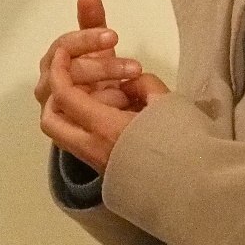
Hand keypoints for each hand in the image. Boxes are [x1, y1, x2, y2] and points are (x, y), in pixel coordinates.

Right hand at [35, 0, 141, 111]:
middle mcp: (47, 82)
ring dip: (103, 92)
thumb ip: (92, 21)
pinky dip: (100, 112)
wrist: (92, 112)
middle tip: (134, 67)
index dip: (88, 39)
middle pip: (70, 71)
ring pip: (73, 97)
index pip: (65, 45)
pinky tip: (121, 106)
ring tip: (129, 91)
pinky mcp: (61, 127)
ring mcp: (52, 106)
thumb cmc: (94, 74)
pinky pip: (78, 118)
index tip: (114, 37)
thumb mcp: (96, 47)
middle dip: (103, 67)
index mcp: (54, 58)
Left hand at [40, 44, 170, 172]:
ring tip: (95, 95)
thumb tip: (130, 82)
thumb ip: (143, 84)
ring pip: (64, 136)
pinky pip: (81, 145)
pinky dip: (84, 126)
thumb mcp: (167, 104)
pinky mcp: (106, 173)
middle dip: (53, 96)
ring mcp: (97, 164)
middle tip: (69, 77)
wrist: (194, 192)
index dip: (59, 69)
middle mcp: (93, 149)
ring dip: (68, 112)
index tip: (62, 52)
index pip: (65, 95)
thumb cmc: (183, 147)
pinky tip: (108, 114)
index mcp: (106, 128)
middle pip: (50, 121)